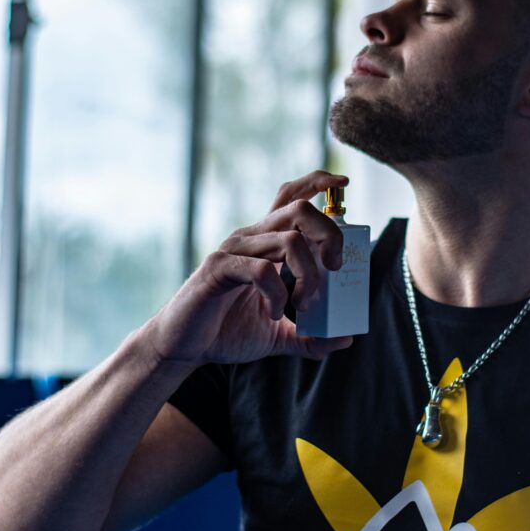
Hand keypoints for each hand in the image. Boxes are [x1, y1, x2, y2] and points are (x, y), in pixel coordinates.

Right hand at [142, 170, 353, 367]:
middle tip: (334, 268)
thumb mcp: (278, 336)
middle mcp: (251, 238)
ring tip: (303, 305)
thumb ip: (310, 337)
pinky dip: (277, 294)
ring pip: (289, 240)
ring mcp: (233, 250)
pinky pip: (262, 269)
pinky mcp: (219, 268)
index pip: (291, 197)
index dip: (317, 182)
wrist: (184, 348)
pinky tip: (273, 313)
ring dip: (308, 275)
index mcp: (265, 242)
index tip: (343, 182)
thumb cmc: (226, 333)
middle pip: (299, 210)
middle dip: (329, 235)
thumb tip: (345, 340)